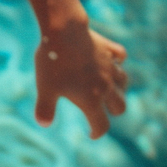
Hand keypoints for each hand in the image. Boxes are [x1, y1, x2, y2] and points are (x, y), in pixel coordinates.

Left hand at [33, 23, 127, 138]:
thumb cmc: (53, 63)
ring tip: (109, 88)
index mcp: (92, 99)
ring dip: (119, 88)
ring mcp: (110, 66)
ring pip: (123, 82)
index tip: (91, 133)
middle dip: (113, 111)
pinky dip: (118, 60)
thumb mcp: (45, 88)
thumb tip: (43, 124)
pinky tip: (112, 59)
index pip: (102, 125)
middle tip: (102, 110)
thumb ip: (45, 108)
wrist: (63, 32)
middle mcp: (106, 85)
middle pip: (120, 106)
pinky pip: (120, 56)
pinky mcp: (109, 49)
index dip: (97, 132)